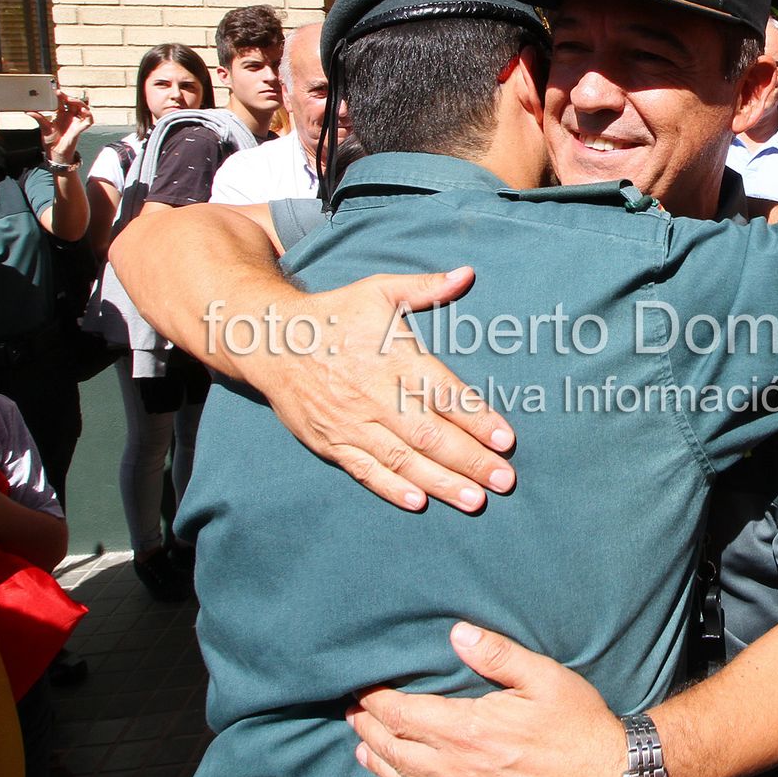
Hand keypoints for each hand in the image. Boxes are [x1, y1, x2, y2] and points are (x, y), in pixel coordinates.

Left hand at [34, 91, 92, 163]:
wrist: (55, 152)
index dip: (61, 94)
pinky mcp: (79, 129)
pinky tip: (84, 111)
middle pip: (74, 102)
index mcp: (61, 114)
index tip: (56, 89)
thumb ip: (38, 118)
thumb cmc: (51, 140)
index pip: (63, 101)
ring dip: (79, 103)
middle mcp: (70, 116)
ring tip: (71, 100)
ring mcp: (76, 122)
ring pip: (83, 108)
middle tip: (61, 94)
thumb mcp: (43, 127)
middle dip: (69, 97)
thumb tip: (28, 111)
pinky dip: (88, 115)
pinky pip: (88, 121)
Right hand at [235, 267, 516, 511]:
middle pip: (430, 435)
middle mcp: (376, 395)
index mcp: (395, 359)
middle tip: (504, 481)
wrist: (271, 341)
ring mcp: (352, 423)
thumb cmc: (335, 314)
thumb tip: (467, 274)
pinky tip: (419, 502)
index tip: (506, 440)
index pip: (444, 394)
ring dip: (441, 482)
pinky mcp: (331, 442)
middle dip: (470, 460)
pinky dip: (391, 488)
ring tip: (474, 500)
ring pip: (402, 460)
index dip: (477, 419)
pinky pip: (365, 471)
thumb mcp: (379, 290)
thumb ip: (425, 287)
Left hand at [348, 622, 625, 776]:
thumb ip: (497, 654)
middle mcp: (459, 771)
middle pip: (394, 750)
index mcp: (469, 730)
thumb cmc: (577, 722)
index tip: (362, 689)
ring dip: (378, 763)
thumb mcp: (543, 676)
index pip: (402, 715)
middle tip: (353, 714)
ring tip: (362, 748)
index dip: (375, 702)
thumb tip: (457, 634)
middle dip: (368, 729)